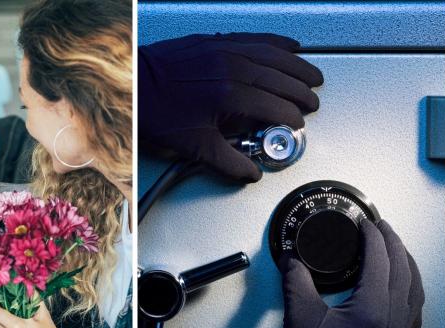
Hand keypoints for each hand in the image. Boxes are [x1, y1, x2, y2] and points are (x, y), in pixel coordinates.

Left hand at [138, 32, 323, 181]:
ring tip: (311, 74)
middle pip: (279, 77)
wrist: (132, 86)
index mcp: (228, 94)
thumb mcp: (194, 147)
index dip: (291, 116)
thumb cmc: (156, 112)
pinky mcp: (215, 40)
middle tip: (312, 101)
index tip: (298, 123)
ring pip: (272, 54)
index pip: (273, 105)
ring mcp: (223, 49)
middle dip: (300, 91)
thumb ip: (228, 162)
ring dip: (295, 65)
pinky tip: (287, 45)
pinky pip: (254, 38)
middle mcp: (229, 66)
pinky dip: (275, 42)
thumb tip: (249, 173)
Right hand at [279, 220, 423, 327]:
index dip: (372, 235)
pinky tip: (404, 287)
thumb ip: (296, 279)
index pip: (380, 258)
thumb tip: (293, 259)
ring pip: (415, 287)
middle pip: (403, 267)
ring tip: (394, 250)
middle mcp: (394, 319)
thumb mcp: (299, 315)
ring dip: (406, 263)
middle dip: (392, 242)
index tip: (364, 222)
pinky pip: (416, 308)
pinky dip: (411, 288)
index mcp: (373, 308)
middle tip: (381, 227)